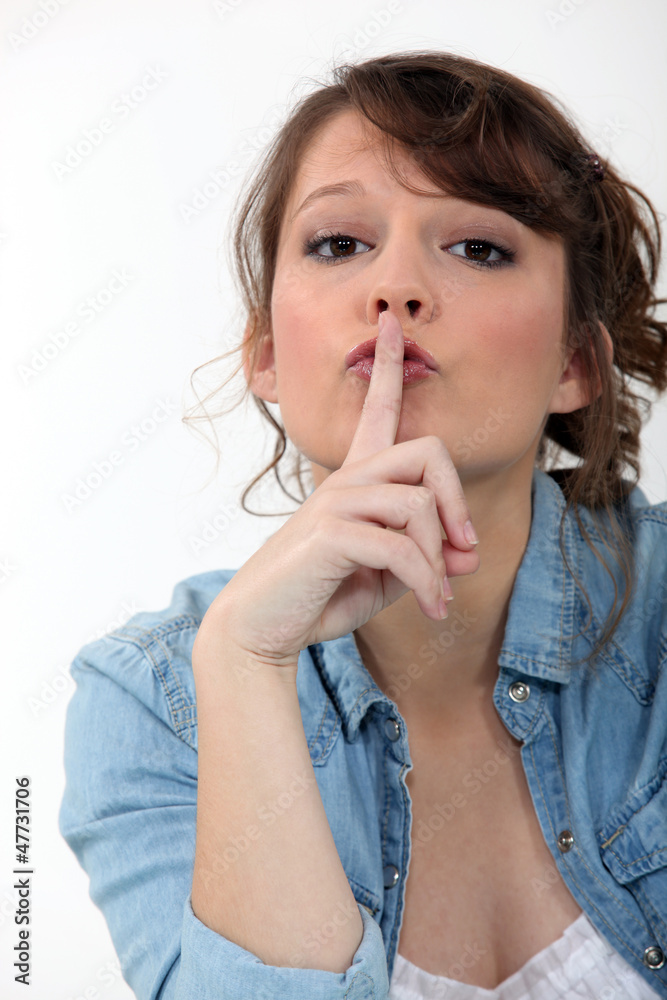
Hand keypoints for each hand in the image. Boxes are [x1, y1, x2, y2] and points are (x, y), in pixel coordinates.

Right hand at [195, 310, 479, 668]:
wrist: (263, 629)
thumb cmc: (322, 595)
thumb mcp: (388, 576)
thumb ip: (427, 558)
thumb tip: (469, 553)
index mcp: (356, 480)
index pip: (376, 410)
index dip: (388, 365)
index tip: (389, 322)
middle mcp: (346, 480)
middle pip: (428, 452)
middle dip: (457, 503)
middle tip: (465, 550)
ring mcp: (335, 502)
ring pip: (419, 506)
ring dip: (439, 560)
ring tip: (437, 598)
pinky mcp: (329, 534)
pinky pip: (401, 548)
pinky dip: (426, 583)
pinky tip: (429, 608)